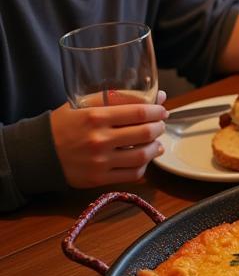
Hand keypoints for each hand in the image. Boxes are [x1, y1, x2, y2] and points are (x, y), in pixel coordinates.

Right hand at [50, 90, 167, 188]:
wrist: (38, 153)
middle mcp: (99, 140)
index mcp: (95, 116)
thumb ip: (118, 97)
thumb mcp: (84, 104)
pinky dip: (144, 166)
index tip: (162, 109)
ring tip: (156, 142)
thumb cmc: (64, 124)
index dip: (157, 110)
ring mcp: (99, 162)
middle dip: (159, 127)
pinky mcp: (98, 179)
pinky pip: (132, 174)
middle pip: (145, 133)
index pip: (139, 112)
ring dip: (156, 147)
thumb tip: (157, 96)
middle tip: (160, 124)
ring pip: (142, 155)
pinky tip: (143, 158)